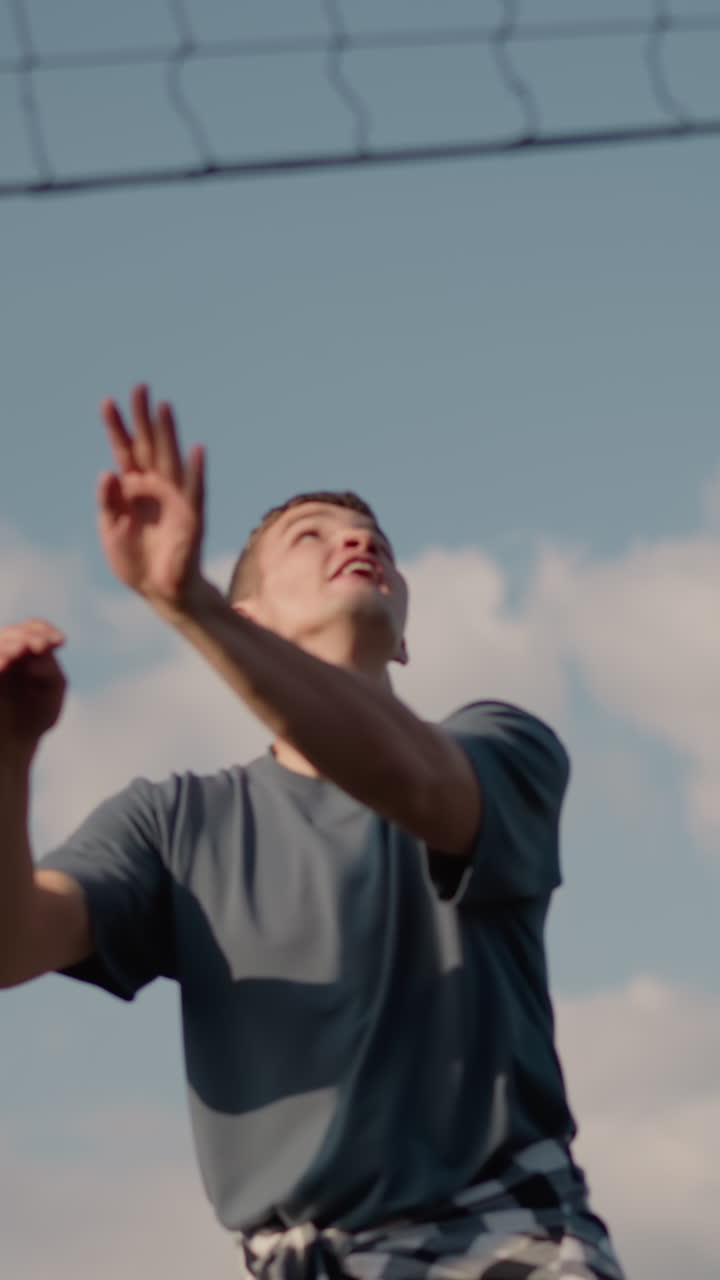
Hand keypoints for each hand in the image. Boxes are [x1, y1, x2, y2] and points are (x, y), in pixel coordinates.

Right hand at [0, 620, 65, 753]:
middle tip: (40, 647)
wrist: (12, 744)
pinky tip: (5, 664)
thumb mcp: (52, 688)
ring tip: (20, 652)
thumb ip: (47, 668)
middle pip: (13, 633)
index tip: (60, 642)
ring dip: (10, 645)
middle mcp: (8, 653)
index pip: (32, 628)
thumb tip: (33, 654)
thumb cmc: (36, 715)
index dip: (43, 629)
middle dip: (27, 637)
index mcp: (27, 651)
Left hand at [98, 385, 204, 608]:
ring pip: (170, 459)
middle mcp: (155, 486)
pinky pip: (194, 490)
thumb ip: (107, 501)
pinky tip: (197, 449)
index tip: (107, 401)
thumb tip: (108, 472)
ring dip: (168, 433)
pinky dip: (196, 471)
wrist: (159, 591)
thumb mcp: (110, 529)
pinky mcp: (191, 516)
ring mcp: (174, 498)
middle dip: (143, 417)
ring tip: (164, 407)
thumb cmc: (135, 560)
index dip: (116, 426)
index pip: (124, 450)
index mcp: (133, 487)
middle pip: (148, 444)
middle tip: (140, 387)